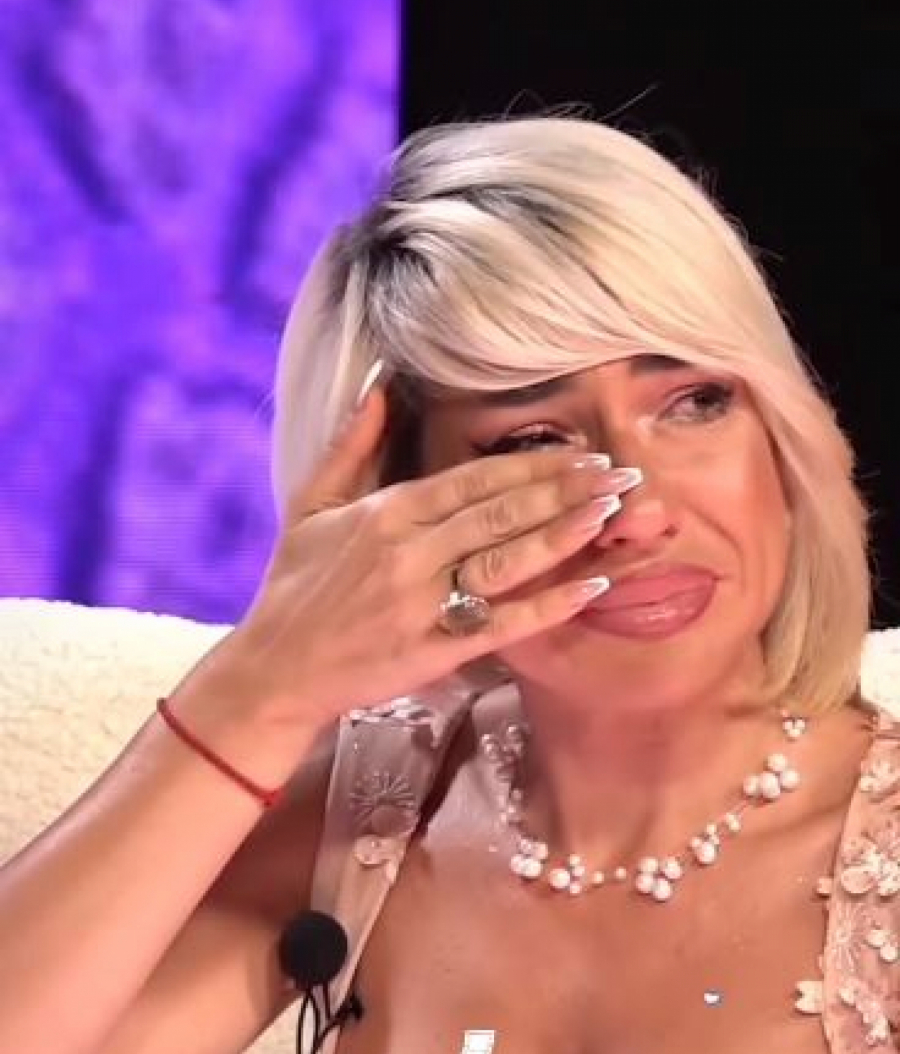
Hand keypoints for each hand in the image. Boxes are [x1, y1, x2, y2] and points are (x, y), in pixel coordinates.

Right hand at [219, 374, 635, 729]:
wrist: (273, 670)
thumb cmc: (292, 586)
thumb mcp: (310, 505)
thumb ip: (350, 444)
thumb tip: (377, 384)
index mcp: (386, 513)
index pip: (473, 479)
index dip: (532, 465)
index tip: (581, 453)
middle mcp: (409, 552)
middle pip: (500, 512)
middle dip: (565, 490)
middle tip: (621, 474)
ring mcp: (422, 603)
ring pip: (506, 559)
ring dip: (565, 534)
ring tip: (615, 512)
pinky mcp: (432, 651)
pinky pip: (501, 624)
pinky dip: (547, 605)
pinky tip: (591, 588)